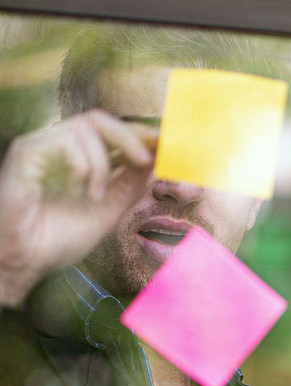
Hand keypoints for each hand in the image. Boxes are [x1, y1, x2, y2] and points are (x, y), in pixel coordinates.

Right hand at [0, 109, 156, 306]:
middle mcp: (57, 147)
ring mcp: (40, 147)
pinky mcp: (25, 153)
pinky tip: (77, 193)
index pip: (111, 132)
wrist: (26, 262)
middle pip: (100, 119)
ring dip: (101, 164)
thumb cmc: (58, 239)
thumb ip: (129, 186)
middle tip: (147, 160)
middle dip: (130, 136)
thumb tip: (156, 162)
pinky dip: (81, 167)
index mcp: (77, 158)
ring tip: (95, 196)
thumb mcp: (108, 211)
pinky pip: (63, 141)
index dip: (140, 134)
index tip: (167, 143)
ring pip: (85, 127)